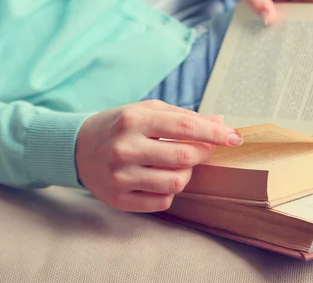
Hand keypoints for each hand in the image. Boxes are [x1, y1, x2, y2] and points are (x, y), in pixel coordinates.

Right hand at [75, 100, 242, 211]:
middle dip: (204, 153)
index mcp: (134, 120)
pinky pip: (163, 200)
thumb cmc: (120, 126)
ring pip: (177, 182)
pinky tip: (160, 178)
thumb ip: (183, 116)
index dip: (215, 134)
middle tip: (204, 149)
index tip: (236, 137)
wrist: (76, 149)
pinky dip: (170, 190)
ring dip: (187, 173)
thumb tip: (221, 123)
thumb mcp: (147, 111)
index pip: (186, 128)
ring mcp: (120, 176)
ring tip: (178, 164)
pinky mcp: (119, 199)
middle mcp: (125, 148)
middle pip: (185, 157)